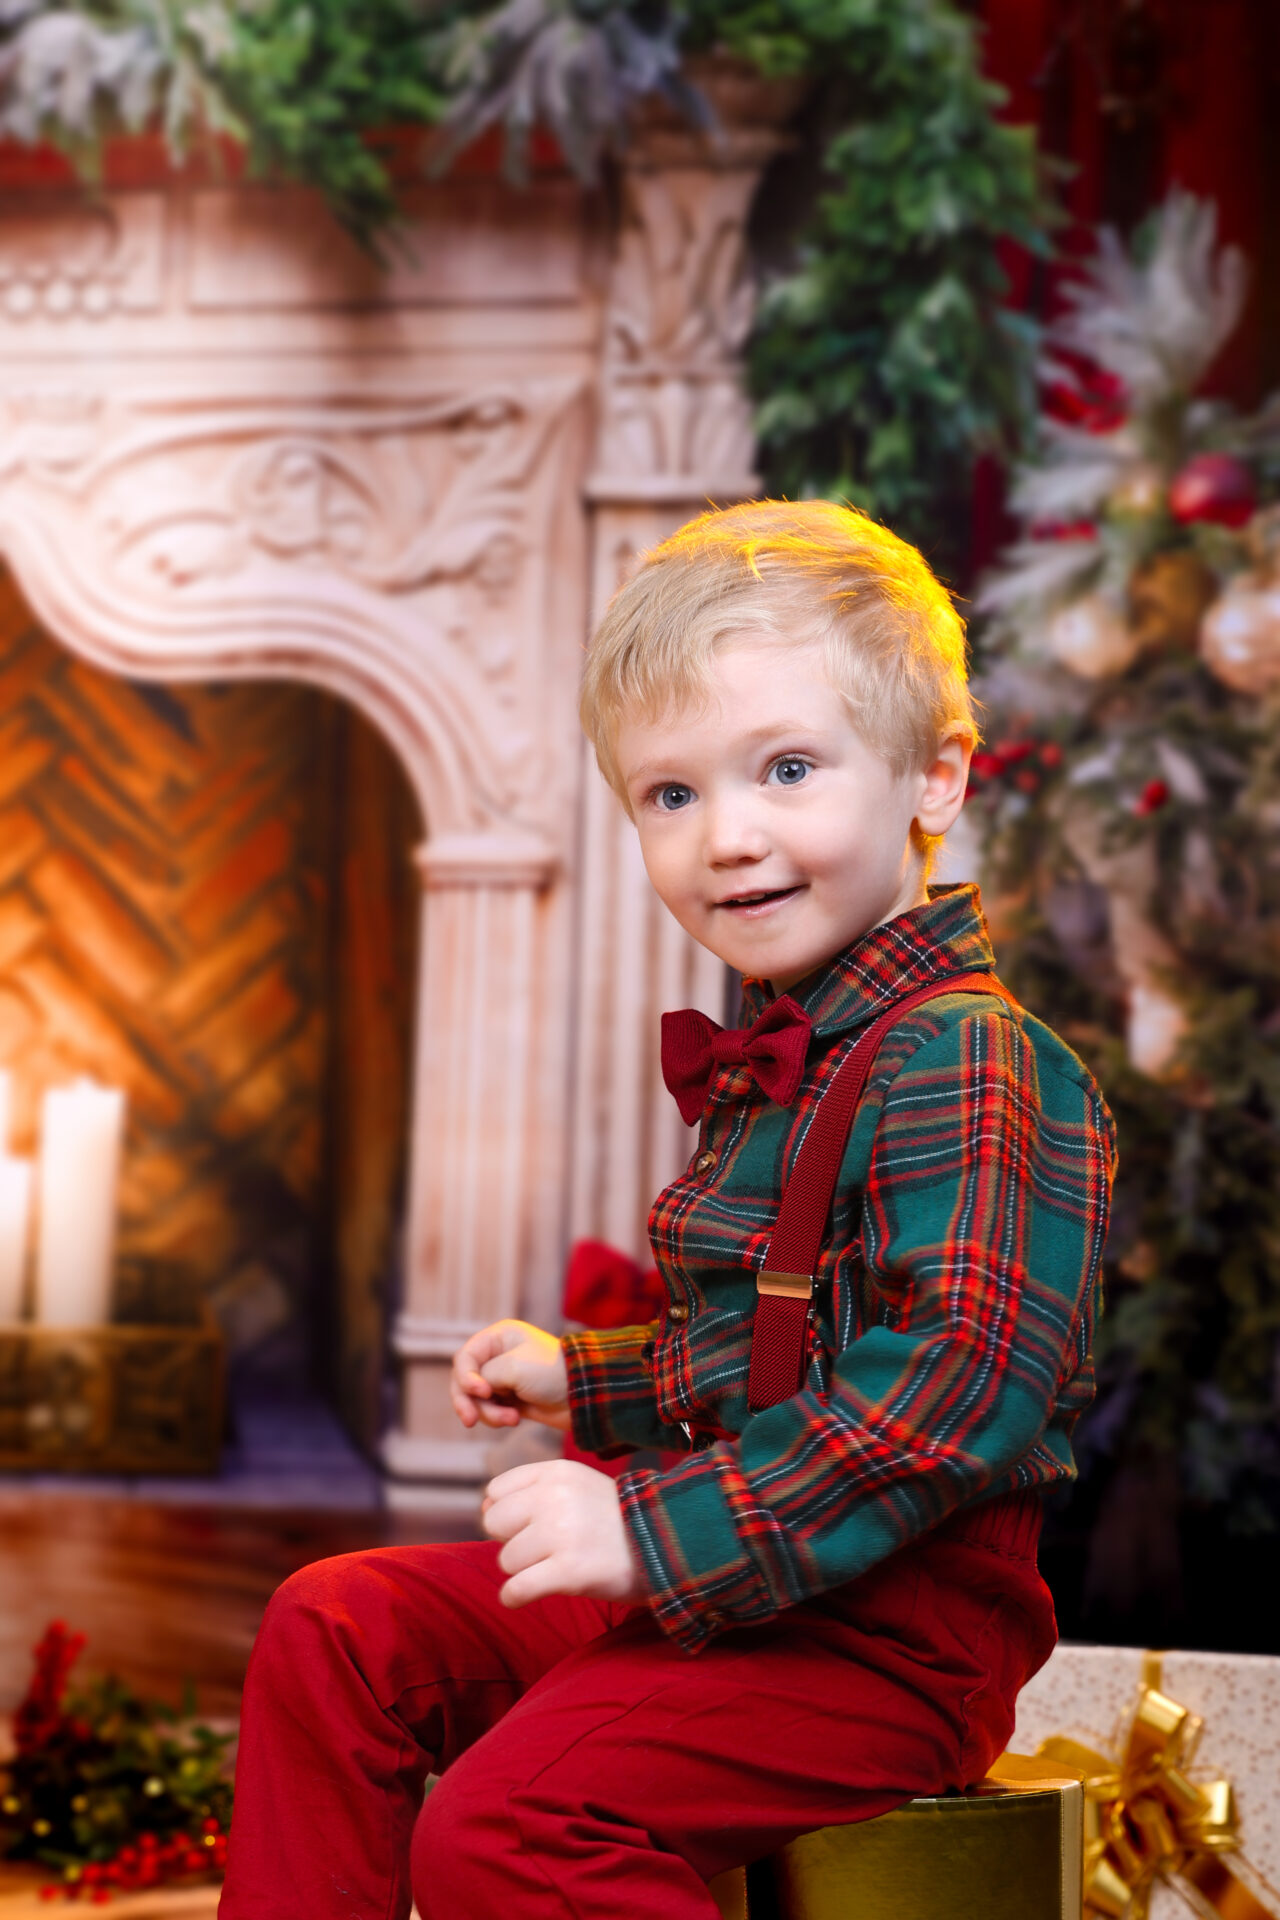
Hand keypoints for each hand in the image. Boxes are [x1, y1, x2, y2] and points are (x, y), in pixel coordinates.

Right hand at [450, 1319, 570, 1431]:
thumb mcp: (512, 1368)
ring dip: (488, 1413)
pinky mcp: (511, 1399)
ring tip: (512, 1419)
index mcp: (499, 1337)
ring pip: (476, 1400)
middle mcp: (498, 1355)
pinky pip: (489, 1411)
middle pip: (465, 1381)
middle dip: (468, 1401)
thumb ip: (483, 1377)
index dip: (466, 1377)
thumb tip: (474, 1392)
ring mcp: (504, 1379)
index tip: (483, 1392)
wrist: (584, 1395)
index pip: (465, 1357)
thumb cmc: (550, 1373)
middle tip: (471, 1420)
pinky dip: (497, 1418)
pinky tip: (516, 1419)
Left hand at [481, 1459, 643, 1607]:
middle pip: (494, 1524)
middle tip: (544, 1549)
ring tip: (557, 1566)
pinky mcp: (568, 1571)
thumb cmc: (613, 1521)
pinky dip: (515, 1597)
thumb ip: (532, 1490)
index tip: (532, 1526)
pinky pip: (516, 1590)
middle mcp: (555, 1497)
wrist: (668, 1547)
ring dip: (524, 1570)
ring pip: (506, 1560)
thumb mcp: (577, 1487)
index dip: (508, 1514)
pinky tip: (524, 1596)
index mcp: (556, 1472)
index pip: (495, 1492)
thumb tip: (483, 1506)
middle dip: (512, 1541)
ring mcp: (562, 1533)